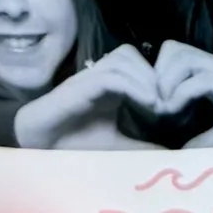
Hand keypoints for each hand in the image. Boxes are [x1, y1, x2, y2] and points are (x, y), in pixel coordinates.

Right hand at [13, 44, 167, 147]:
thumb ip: (140, 148)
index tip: (173, 104)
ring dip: (146, 78)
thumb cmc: (73, 145)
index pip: (136, 63)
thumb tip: (170, 158)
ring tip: (159, 104)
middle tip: (169, 102)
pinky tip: (148, 104)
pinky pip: (112, 76)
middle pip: (131, 54)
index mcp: (110, 86)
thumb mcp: (115, 147)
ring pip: (124, 59)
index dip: (157, 77)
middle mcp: (99, 77)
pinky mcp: (79, 87)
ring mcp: (88, 79)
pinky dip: (133, 86)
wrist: (39, 146)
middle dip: (154, 74)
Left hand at [154, 40, 212, 139]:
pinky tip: (184, 117)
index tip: (160, 112)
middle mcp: (210, 65)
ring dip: (167, 86)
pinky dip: (181, 97)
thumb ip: (204, 139)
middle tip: (162, 110)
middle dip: (157, 79)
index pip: (169, 57)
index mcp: (207, 73)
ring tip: (171, 112)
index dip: (158, 79)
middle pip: (168, 50)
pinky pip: (194, 82)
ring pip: (176, 58)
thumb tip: (181, 156)